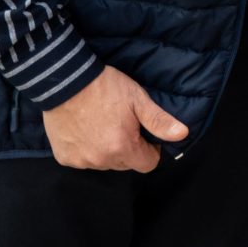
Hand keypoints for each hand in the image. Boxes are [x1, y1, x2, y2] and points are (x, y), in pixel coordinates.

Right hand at [42, 65, 184, 172]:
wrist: (66, 81)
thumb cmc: (105, 88)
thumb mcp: (138, 100)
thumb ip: (159, 121)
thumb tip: (182, 134)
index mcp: (122, 147)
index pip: (147, 164)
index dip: (151, 150)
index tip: (145, 134)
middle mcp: (100, 159)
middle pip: (126, 164)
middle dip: (129, 149)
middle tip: (123, 125)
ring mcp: (80, 160)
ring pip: (105, 163)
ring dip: (108, 151)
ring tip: (104, 126)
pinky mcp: (64, 157)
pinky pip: (84, 160)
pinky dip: (87, 150)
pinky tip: (86, 130)